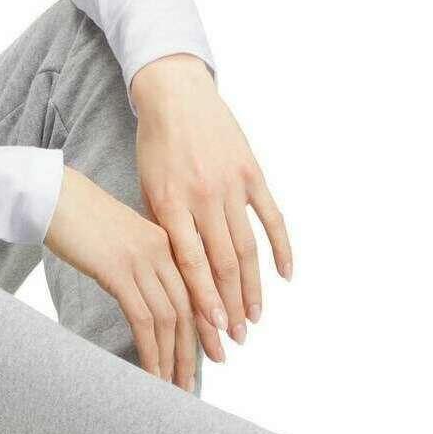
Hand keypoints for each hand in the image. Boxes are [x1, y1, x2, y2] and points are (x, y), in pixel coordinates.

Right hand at [43, 164, 201, 390]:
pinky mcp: (117, 271)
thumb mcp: (122, 234)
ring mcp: (140, 259)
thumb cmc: (79, 214)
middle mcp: (160, 249)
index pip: (195, 289)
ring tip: (171, 385)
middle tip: (192, 381)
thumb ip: (141, 258)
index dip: (205, 324)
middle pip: (188, 307)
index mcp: (165, 238)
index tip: (212, 352)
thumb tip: (146, 294)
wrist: (53, 195)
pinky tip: (151, 370)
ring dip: (173, 357)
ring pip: (169, 318)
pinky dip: (151, 350)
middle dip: (193, 350)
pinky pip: (142, 318)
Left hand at [131, 54, 292, 362]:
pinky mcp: (251, 172)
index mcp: (170, 202)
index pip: (190, 264)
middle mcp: (202, 196)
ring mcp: (230, 184)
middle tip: (237, 339)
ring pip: (247, 247)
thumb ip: (162, 224)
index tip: (212, 333)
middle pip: (221, 264)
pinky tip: (286, 276)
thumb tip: (177, 270)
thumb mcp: (146, 184)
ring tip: (255, 319)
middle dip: (229, 306)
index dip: (203, 301)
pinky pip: (271, 217)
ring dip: (253, 288)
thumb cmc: (155, 143)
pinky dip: (282, 248)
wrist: (175, 94)